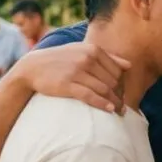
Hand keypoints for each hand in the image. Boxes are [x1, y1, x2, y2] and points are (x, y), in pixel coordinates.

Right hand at [13, 43, 130, 113]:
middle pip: (113, 81)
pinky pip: (90, 96)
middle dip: (119, 95)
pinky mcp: (67, 84)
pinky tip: (109, 110)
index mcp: (93, 50)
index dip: (122, 84)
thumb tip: (129, 65)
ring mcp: (77, 71)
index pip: (117, 70)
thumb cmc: (61, 60)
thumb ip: (106, 57)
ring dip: (114, 102)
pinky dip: (102, 104)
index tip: (122, 95)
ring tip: (119, 111)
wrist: (33, 67)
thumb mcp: (82, 52)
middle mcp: (86, 59)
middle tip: (123, 106)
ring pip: (104, 89)